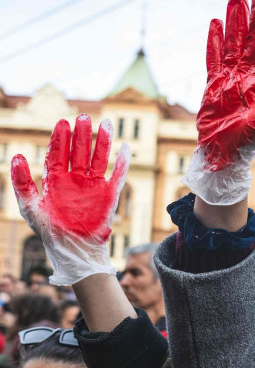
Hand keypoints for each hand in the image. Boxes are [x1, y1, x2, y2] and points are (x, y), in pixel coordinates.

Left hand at [11, 115, 129, 284]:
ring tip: (105, 123)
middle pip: (80, 151)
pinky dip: (122, 164)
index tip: (62, 123)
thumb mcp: (30, 207)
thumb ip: (22, 182)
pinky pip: (117, 177)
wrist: (73, 250)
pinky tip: (126, 149)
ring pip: (99, 159)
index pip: (58, 153)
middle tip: (83, 117)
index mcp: (56, 180)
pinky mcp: (109, 196)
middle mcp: (75, 180)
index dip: (60, 139)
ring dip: (103, 142)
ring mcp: (93, 187)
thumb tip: (17, 156)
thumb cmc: (50, 231)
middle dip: (82, 135)